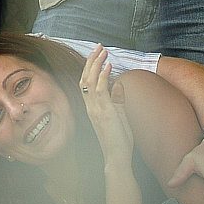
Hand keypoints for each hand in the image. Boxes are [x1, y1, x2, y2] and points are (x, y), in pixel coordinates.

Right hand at [80, 45, 133, 164]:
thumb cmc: (117, 139)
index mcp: (92, 107)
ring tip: (103, 51)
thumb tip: (118, 85)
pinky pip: (101, 90)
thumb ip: (117, 101)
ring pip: (90, 81)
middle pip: (85, 78)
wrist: (115, 157)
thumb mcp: (118, 116)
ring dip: (97, 64)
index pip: (86, 82)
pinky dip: (103, 76)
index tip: (96, 54)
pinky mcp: (104, 112)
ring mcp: (95, 109)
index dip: (89, 67)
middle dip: (91, 60)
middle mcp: (90, 106)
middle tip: (98, 46)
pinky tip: (108, 65)